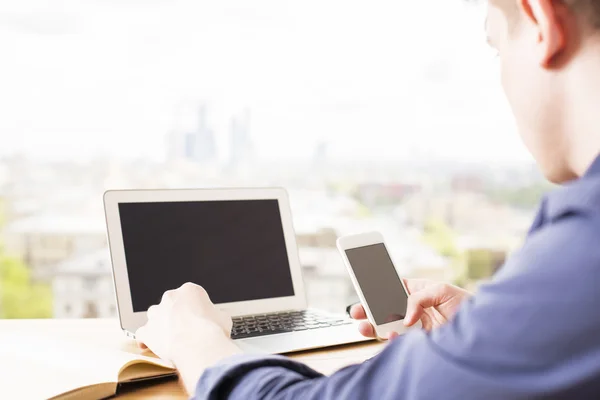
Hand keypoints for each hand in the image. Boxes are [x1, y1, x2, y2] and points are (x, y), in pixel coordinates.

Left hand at [136, 283, 241, 393]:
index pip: (191, 296)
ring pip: (155, 316)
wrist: (198, 345)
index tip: (200, 319)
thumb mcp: (223, 318)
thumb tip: (218, 319)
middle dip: (177, 315)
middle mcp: (170, 298)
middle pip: (171, 304)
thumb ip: (216, 315)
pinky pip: (143, 334)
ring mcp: (157, 314)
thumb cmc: (211, 330)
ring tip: (170, 337)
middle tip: (187, 328)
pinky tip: (149, 346)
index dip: (196, 309)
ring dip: (160, 324)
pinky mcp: (147, 331)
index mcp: (190, 290)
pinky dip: (146, 340)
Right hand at [350, 279, 470, 338]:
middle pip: (385, 309)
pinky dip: (391, 340)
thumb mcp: (442, 290)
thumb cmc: (466, 304)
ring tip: (366, 326)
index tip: (363, 290)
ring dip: (375, 327)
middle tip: (356, 312)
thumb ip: (418, 298)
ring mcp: (415, 327)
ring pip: (388, 327)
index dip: (376, 289)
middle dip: (368, 311)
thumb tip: (406, 317)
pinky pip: (400, 342)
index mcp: (417, 292)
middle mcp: (414, 310)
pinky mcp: (419, 343)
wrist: (484, 330)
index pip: (392, 289)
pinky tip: (390, 335)